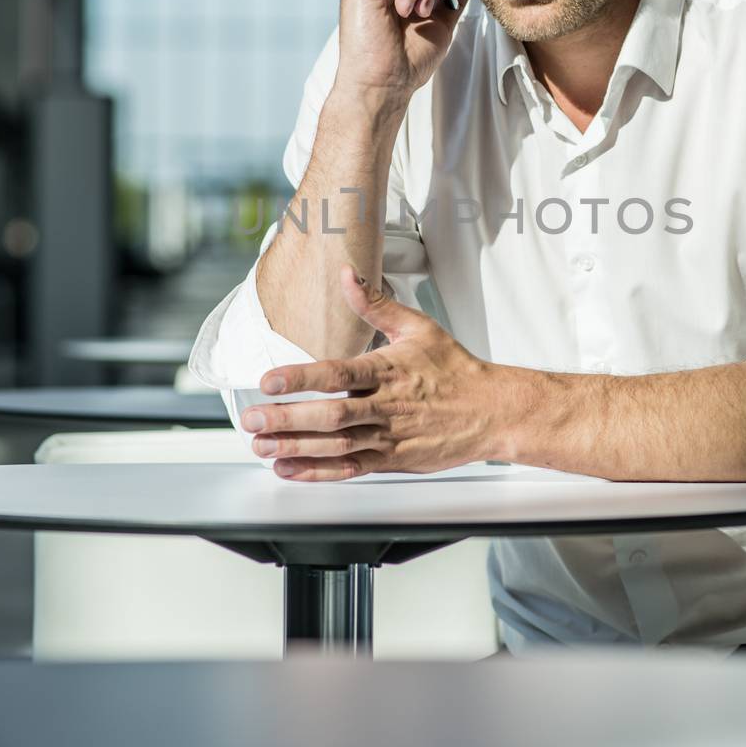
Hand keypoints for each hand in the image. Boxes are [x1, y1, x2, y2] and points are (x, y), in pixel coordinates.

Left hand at [240, 265, 496, 478]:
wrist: (493, 412)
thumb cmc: (455, 370)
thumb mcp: (418, 328)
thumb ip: (376, 304)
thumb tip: (347, 275)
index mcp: (389, 371)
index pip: (338, 374)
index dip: (301, 378)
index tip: (269, 381)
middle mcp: (386, 406)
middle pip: (331, 415)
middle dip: (287, 418)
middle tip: (253, 418)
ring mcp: (389, 437)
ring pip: (336, 446)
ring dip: (295, 447)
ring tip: (262, 445)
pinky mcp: (392, 460)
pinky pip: (350, 468)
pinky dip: (318, 472)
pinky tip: (290, 469)